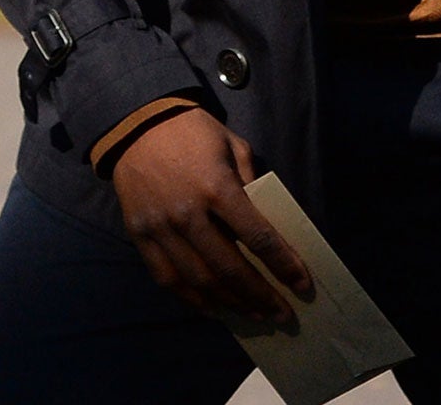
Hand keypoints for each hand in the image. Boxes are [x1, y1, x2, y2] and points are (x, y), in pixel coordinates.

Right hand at [110, 107, 313, 323]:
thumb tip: (266, 221)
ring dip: (230, 303)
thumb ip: (251, 183)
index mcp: (218, 188)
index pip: (258, 237)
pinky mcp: (140, 237)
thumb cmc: (194, 132)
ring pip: (198, 280)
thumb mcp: (234, 146)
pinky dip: (192, 299)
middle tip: (281, 313)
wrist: (138, 125)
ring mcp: (161, 229)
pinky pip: (167, 278)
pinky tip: (213, 308)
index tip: (302, 284)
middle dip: (259, 295)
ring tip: (253, 315)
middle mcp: (188, 215)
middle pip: (229, 268)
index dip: (283, 264)